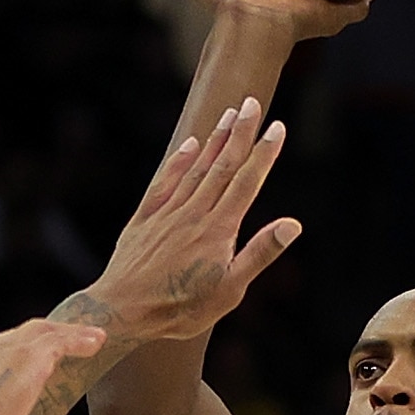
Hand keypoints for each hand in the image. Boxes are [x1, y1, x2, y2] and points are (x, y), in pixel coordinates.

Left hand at [87, 98, 296, 341]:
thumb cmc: (180, 309)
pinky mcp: (143, 219)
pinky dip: (178, 161)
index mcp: (218, 230)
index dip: (263, 153)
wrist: (122, 311)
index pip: (246, 182)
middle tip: (252, 103)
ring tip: (229, 114)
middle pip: (222, 166)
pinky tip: (190, 145)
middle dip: (240, 133)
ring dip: (214, 140)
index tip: (277, 127)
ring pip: (195, 169)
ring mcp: (166, 214)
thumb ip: (259, 253)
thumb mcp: (229, 290)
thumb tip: (292, 224)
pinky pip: (164, 182)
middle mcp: (193, 214)